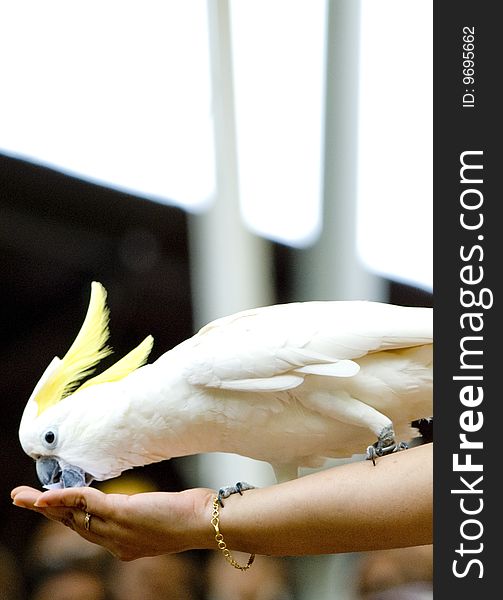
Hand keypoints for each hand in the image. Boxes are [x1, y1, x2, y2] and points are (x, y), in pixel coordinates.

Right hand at [11, 485, 214, 560]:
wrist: (207, 523)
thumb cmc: (190, 515)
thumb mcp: (159, 516)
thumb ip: (140, 513)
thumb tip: (136, 503)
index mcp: (122, 545)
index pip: (85, 530)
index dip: (64, 517)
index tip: (48, 506)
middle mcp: (115, 543)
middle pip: (72, 525)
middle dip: (45, 512)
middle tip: (21, 500)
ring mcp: (116, 529)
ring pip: (72, 515)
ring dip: (45, 504)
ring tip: (22, 497)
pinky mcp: (121, 513)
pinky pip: (85, 504)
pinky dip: (63, 498)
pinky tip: (45, 495)